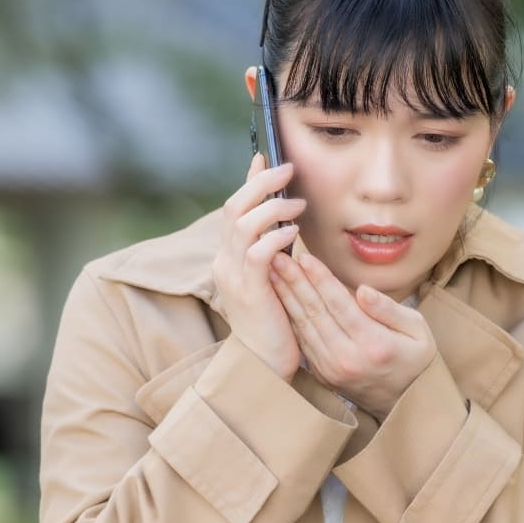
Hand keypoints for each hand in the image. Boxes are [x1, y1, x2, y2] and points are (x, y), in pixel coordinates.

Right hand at [211, 153, 305, 378]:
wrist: (264, 365)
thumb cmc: (275, 324)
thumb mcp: (272, 281)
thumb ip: (274, 253)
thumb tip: (287, 223)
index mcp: (228, 258)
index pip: (235, 208)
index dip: (249, 181)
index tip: (266, 157)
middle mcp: (224, 262)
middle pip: (234, 208)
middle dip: (261, 183)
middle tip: (288, 169)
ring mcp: (233, 276)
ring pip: (244, 224)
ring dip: (273, 207)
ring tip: (299, 203)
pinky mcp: (249, 291)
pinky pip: (259, 252)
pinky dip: (277, 236)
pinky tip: (295, 232)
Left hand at [272, 248, 435, 416]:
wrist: (405, 403)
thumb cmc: (415, 359)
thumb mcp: (418, 330)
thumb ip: (389, 309)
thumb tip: (362, 290)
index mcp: (374, 344)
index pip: (341, 304)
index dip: (321, 279)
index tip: (305, 257)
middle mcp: (348, 358)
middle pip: (316, 313)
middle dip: (295, 282)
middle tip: (278, 258)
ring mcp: (332, 369)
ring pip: (304, 326)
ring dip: (286, 298)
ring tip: (273, 273)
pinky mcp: (322, 374)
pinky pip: (303, 341)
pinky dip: (290, 318)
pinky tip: (282, 299)